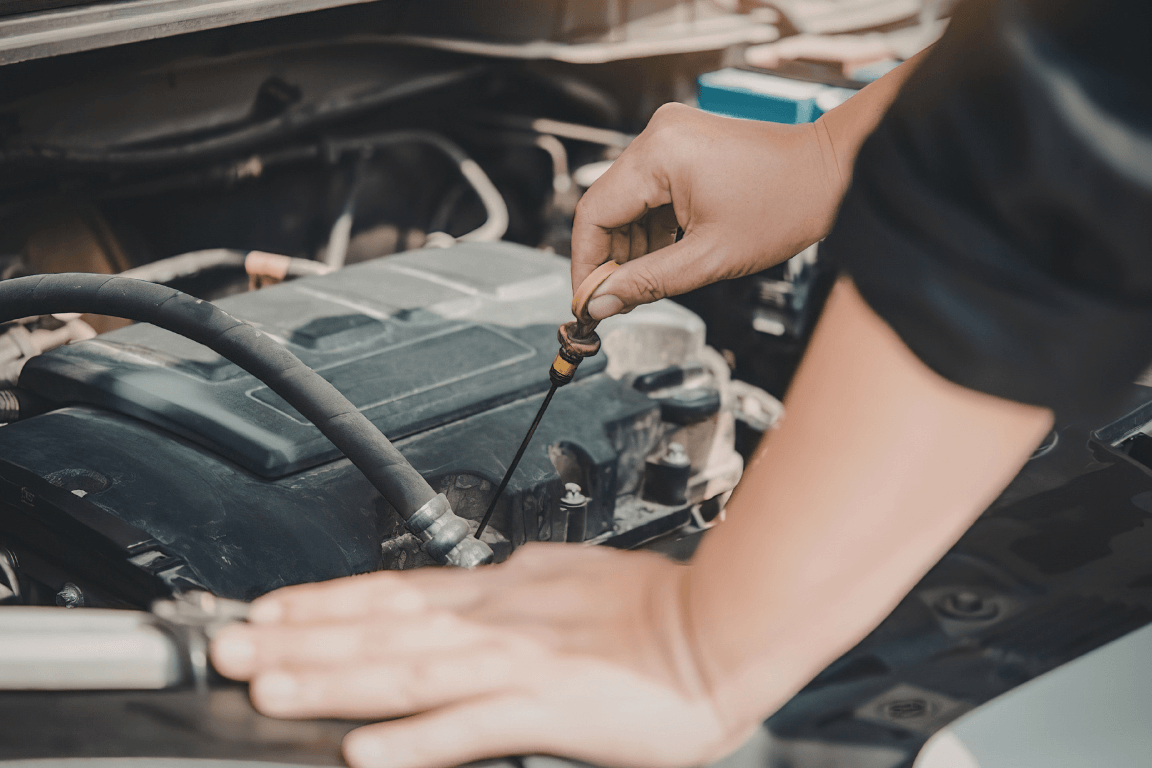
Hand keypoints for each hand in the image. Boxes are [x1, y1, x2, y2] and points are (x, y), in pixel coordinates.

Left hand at [210, 544, 754, 767]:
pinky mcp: (550, 707)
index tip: (266, 607)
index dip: (322, 601)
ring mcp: (518, 663)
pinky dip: (416, 741)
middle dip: (298, 638)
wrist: (720, 627)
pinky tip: (365, 753)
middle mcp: (495, 621)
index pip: (392, 592)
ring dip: (333, 680)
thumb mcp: (567, 576)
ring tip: (267, 687)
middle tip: (226, 642)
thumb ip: (515, 583)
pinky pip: (472, 728)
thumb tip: (484, 576)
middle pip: (381, 628)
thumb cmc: (653, 610)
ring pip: (408, 671)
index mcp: (500, 592)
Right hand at [571, 102, 842, 319]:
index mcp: (658, 154)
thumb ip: (647, 283)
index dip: (585, 264)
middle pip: (607, 206)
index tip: (587, 302)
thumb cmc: (786, 206)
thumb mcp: (709, 258)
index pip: (593, 214)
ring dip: (631, 246)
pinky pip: (650, 191)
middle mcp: (657, 135)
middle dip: (609, 258)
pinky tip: (662, 257)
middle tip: (613, 303)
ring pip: (628, 202)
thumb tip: (600, 305)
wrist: (834, 172)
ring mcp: (670, 136)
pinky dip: (651, 227)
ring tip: (643, 285)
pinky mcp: (684, 144)